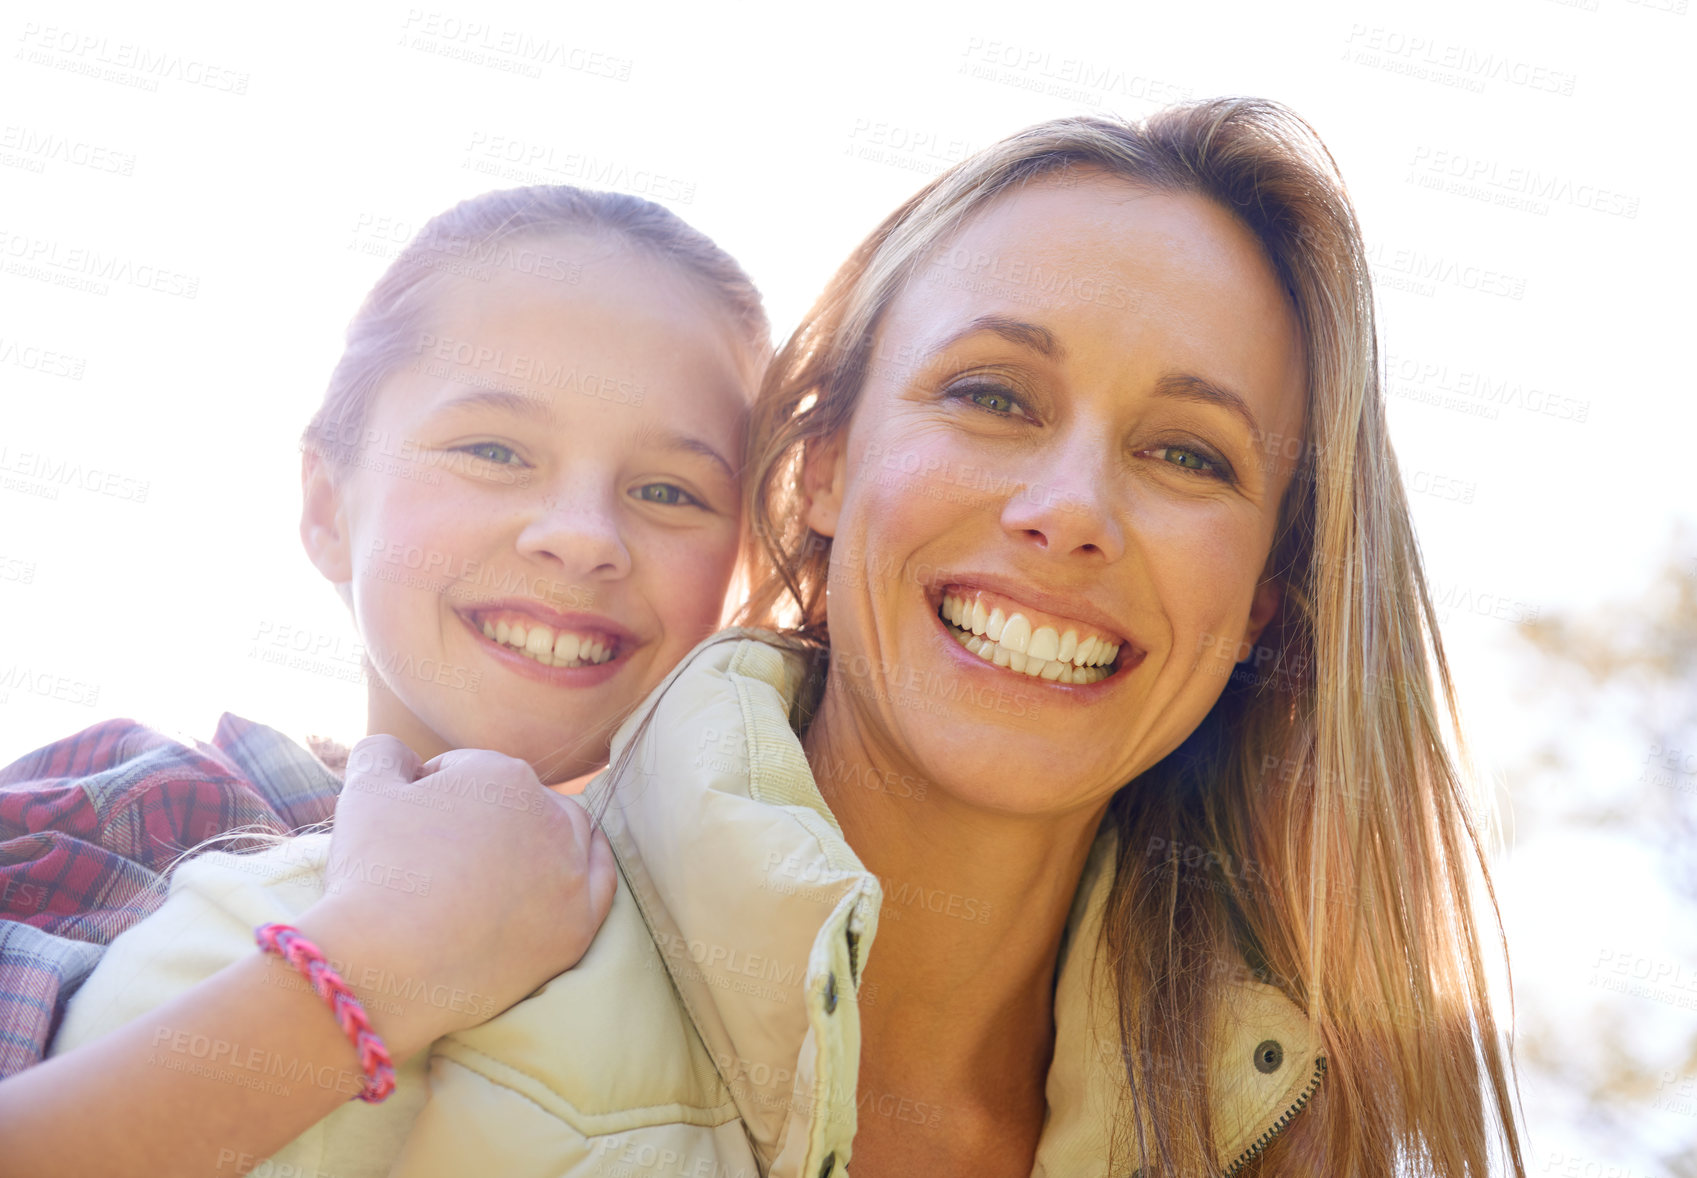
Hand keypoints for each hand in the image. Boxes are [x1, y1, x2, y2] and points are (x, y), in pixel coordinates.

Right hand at [295, 735, 616, 1054]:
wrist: (383, 967)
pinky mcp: (577, 926)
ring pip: (568, 837)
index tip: (411, 830)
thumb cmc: (374, 874)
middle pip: (522, 802)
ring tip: (497, 867)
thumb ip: (384, 753)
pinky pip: (600, 885)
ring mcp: (570, 873)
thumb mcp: (366, 791)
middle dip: (490, 816)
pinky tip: (568, 875)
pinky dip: (585, 874)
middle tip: (447, 855)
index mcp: (503, 775)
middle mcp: (550, 815)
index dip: (433, 796)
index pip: (470, 772)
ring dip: (539, 841)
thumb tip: (401, 755)